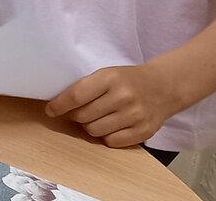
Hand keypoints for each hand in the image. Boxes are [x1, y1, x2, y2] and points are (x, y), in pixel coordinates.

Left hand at [45, 64, 185, 147]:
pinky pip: (111, 142)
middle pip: (83, 116)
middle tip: (80, 112)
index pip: (77, 95)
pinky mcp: (144, 131)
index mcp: (111, 78)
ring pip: (95, 131)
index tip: (51, 110)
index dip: (59, 105)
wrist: (164, 87)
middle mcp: (124, 96)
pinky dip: (106, 136)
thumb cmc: (128, 80)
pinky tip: (112, 126)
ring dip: (91, 127)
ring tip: (98, 118)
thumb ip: (85, 88)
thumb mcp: (107, 74)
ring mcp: (135, 115)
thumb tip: (58, 107)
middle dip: (76, 116)